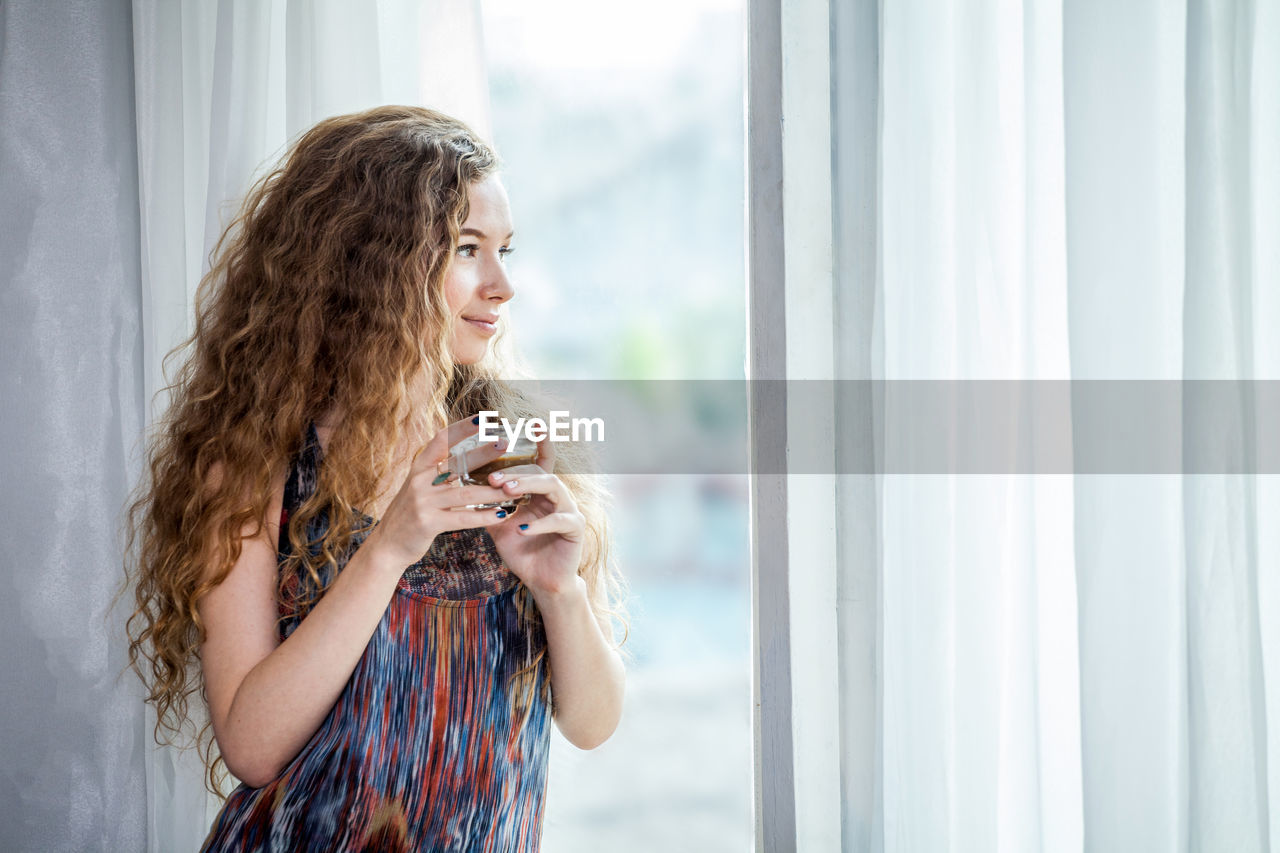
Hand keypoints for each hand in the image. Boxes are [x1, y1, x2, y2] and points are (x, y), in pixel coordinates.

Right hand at [367, 414, 514, 569]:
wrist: (388, 544)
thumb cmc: (411, 513)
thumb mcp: (420, 487)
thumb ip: (439, 473)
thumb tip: (470, 457)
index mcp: (419, 468)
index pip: (441, 440)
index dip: (461, 428)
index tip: (483, 418)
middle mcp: (420, 480)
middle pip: (457, 463)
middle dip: (484, 453)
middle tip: (506, 443)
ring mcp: (423, 501)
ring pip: (466, 493)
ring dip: (494, 491)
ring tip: (517, 488)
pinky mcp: (428, 522)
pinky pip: (463, 518)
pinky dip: (484, 516)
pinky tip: (502, 515)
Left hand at [484, 437, 585, 599]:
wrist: (541, 582)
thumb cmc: (522, 551)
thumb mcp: (499, 525)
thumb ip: (489, 505)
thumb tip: (462, 487)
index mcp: (540, 492)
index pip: (539, 461)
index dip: (539, 441)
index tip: (533, 423)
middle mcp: (557, 496)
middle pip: (539, 472)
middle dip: (516, 472)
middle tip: (493, 478)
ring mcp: (569, 510)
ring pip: (553, 486)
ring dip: (528, 486)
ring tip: (507, 491)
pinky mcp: (576, 528)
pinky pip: (559, 520)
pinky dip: (539, 523)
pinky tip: (521, 528)